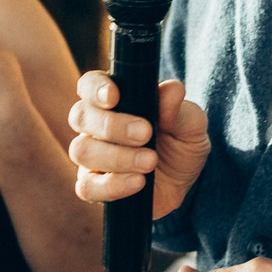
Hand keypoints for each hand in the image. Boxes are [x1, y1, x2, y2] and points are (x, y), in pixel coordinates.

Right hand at [70, 73, 208, 221]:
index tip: (114, 97)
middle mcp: (95, 125)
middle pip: (81, 116)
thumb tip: (171, 90)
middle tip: (145, 133)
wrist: (182, 185)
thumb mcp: (190, 125)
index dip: (95, 88)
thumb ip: (178, 109)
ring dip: (117, 157)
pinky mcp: (92, 186)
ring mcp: (90, 157)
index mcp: (115, 100)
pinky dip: (113, 185)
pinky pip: (87, 186)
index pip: (90, 85)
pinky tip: (138, 182)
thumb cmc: (181, 145)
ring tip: (150, 161)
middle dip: (111, 125)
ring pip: (82, 151)